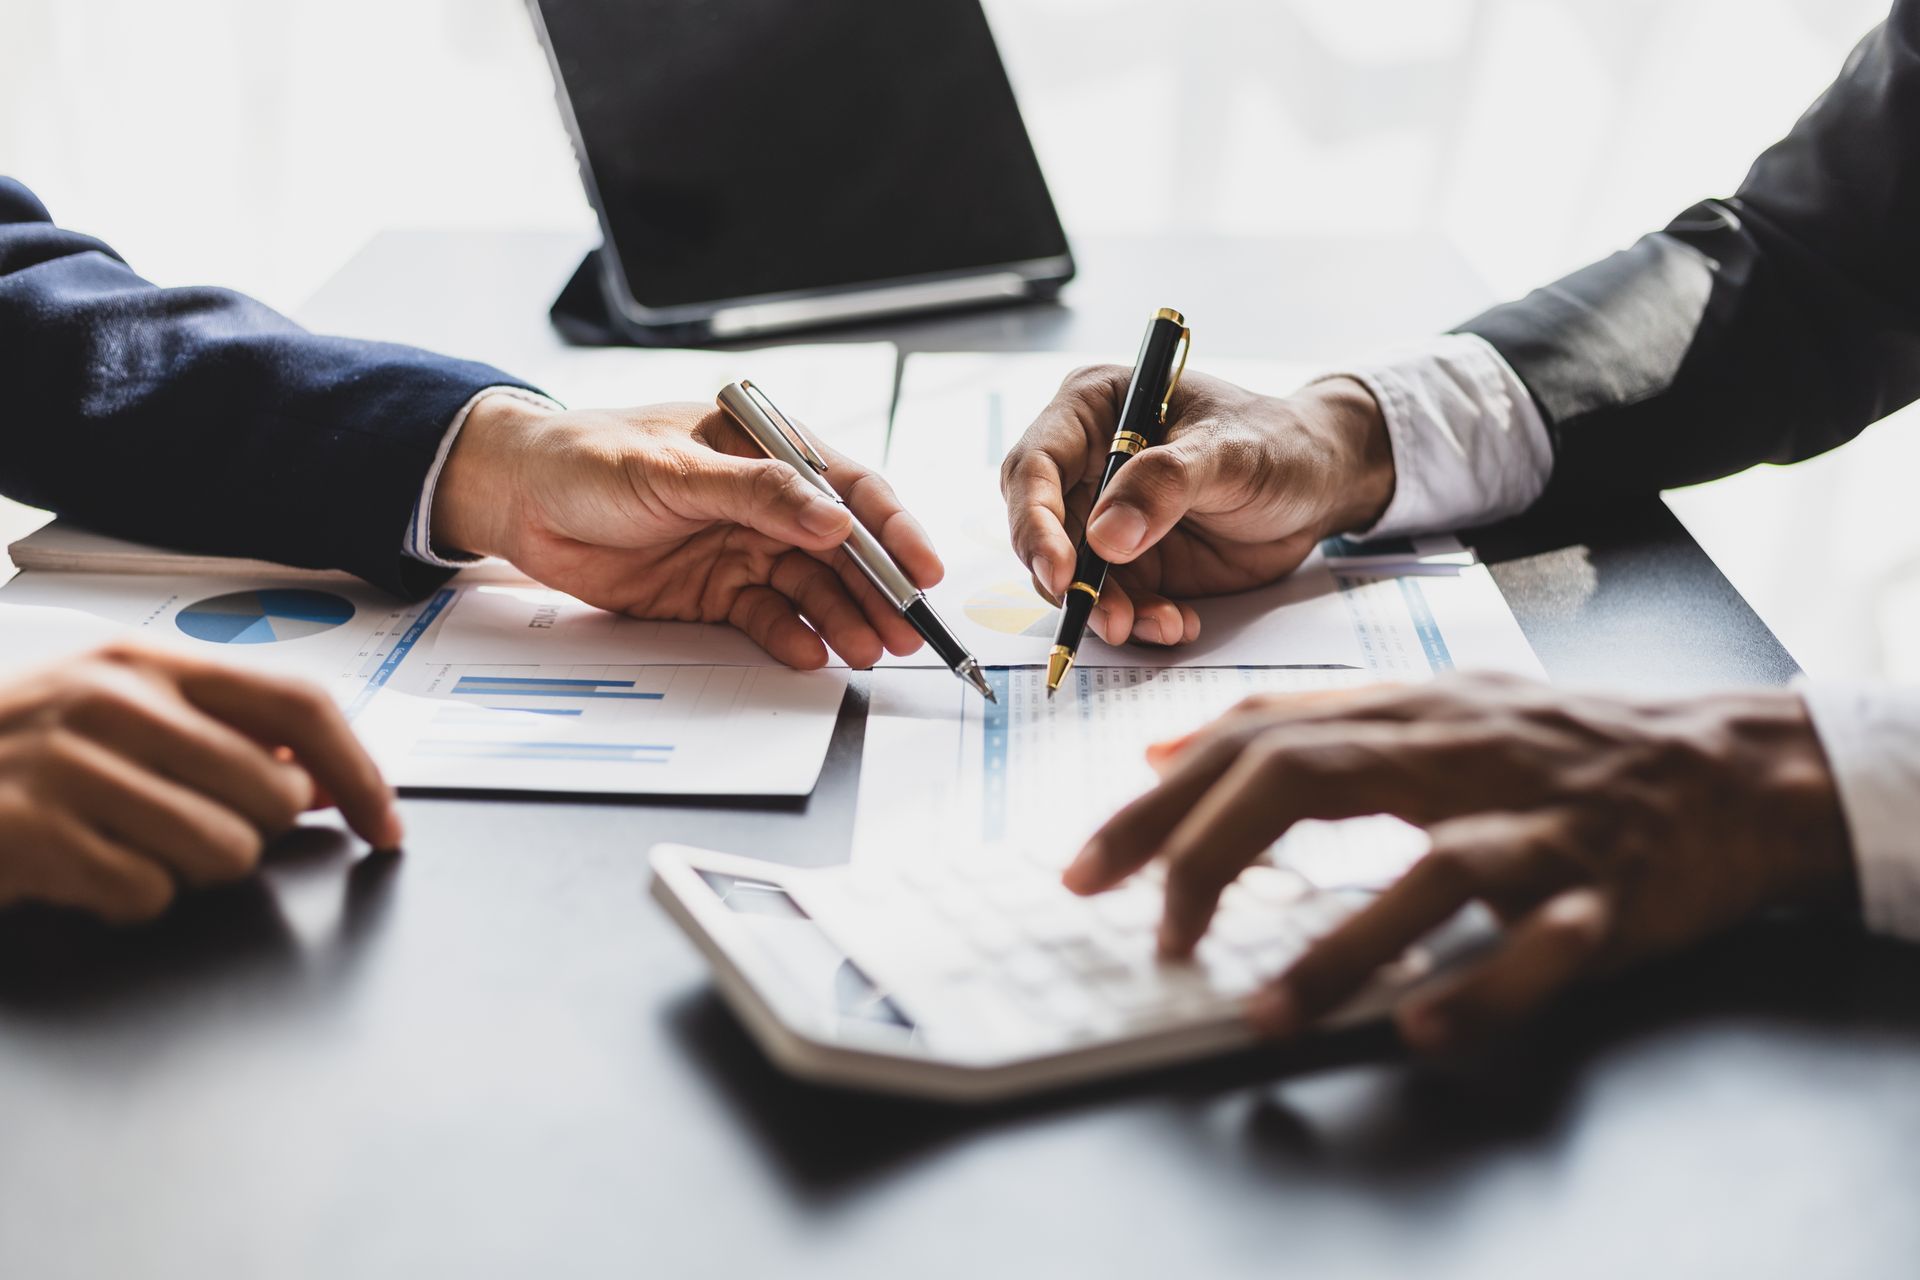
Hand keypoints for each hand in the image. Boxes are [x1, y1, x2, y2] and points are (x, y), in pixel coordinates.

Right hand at [0, 643, 402, 922]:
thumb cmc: (16, 754)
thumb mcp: (115, 715)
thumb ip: (217, 734)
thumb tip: (319, 781)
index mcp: (148, 663)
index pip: (299, 707)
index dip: (360, 773)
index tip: (385, 827)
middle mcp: (113, 700)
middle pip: (271, 797)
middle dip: (246, 833)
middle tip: (175, 827)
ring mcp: (67, 764)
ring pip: (222, 852)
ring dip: (183, 870)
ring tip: (118, 844)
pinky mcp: (30, 833)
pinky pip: (146, 895)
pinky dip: (122, 900)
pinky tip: (76, 870)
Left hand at [433, 395, 941, 669]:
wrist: (515, 499)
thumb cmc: (588, 457)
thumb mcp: (673, 468)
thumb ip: (757, 494)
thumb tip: (834, 521)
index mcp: (766, 449)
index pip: (849, 488)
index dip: (893, 529)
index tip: (922, 569)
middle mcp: (765, 500)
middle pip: (842, 548)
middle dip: (879, 588)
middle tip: (907, 630)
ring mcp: (742, 547)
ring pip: (812, 588)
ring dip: (843, 619)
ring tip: (866, 653)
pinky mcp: (715, 592)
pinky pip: (767, 617)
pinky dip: (791, 637)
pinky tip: (809, 653)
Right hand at [1000, 367, 1394, 646]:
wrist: (1322, 484)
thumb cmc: (1279, 444)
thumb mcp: (1231, 453)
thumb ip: (1166, 483)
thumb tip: (1105, 536)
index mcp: (1095, 409)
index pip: (1035, 466)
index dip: (1036, 521)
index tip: (1061, 571)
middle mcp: (1088, 462)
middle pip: (1043, 530)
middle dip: (1071, 581)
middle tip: (1108, 617)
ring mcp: (1107, 516)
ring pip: (1075, 576)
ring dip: (1108, 610)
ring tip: (1157, 625)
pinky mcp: (1131, 561)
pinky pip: (1115, 601)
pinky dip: (1140, 621)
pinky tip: (1176, 623)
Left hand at [1063, 674, 1853, 1051]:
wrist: (1724, 770)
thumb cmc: (1556, 746)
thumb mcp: (1428, 708)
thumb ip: (1304, 723)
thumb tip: (1167, 750)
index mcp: (1409, 712)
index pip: (1257, 740)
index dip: (1162, 802)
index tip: (1089, 865)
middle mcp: (1463, 755)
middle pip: (1308, 780)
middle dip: (1205, 853)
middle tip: (1151, 931)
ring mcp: (1539, 826)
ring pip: (1431, 871)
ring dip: (1338, 950)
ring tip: (1263, 1012)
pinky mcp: (1606, 897)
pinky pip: (1539, 948)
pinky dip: (1479, 992)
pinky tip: (1416, 1031)